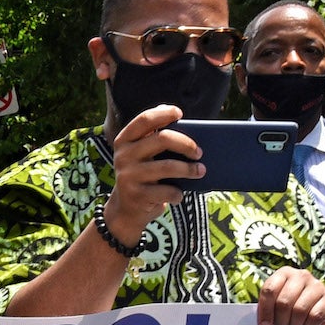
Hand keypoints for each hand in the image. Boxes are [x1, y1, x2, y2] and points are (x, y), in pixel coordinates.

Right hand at [102, 106, 198, 239]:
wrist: (125, 211)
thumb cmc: (142, 176)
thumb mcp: (141, 156)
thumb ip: (153, 138)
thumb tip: (181, 122)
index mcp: (124, 141)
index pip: (144, 120)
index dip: (163, 113)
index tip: (180, 113)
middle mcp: (123, 156)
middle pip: (162, 139)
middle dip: (186, 144)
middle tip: (199, 152)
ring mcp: (129, 176)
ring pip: (168, 166)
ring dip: (189, 169)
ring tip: (201, 171)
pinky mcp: (137, 196)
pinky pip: (167, 191)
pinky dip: (178, 194)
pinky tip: (179, 196)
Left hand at [255, 266, 324, 324]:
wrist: (318, 314)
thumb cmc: (291, 309)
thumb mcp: (275, 304)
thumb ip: (266, 309)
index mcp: (285, 273)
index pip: (269, 290)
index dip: (265, 311)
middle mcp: (302, 275)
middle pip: (284, 302)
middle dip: (281, 321)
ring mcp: (318, 285)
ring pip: (299, 310)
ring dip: (294, 324)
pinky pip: (315, 316)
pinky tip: (308, 324)